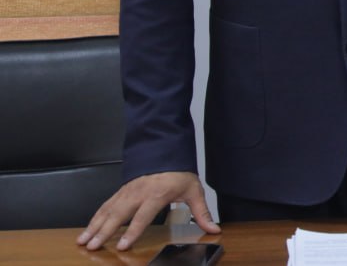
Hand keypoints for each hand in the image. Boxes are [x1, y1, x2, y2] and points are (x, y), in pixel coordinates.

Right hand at [77, 171, 219, 250]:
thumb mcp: (194, 191)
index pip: (143, 215)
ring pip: (107, 210)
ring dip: (93, 226)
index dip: (132, 231)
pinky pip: (105, 205)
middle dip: (104, 232)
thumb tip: (213, 229)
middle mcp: (139, 192)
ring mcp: (128, 191)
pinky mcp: (121, 190)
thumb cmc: (179, 173)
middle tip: (92, 246)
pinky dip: (94, 217)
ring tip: (82, 241)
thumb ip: (201, 213)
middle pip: (118, 214)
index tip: (123, 245)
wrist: (167, 151)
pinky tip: (87, 228)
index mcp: (157, 193)